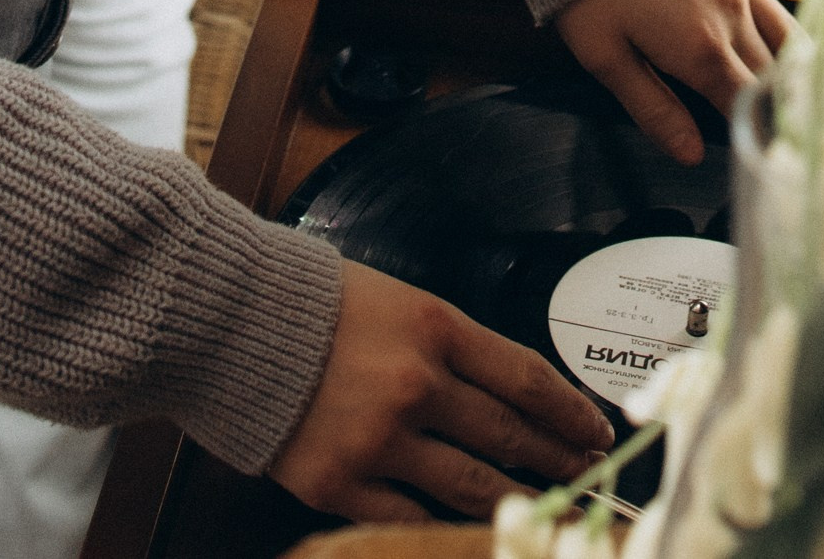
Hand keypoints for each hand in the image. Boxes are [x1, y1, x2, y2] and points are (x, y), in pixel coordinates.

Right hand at [271, 257, 612, 519]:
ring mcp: (379, 441)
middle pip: (508, 436)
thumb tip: (503, 391)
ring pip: (469, 485)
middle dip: (556, 459)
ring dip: (513, 498)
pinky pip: (408, 515)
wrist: (229, 320)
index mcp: (435, 328)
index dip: (569, 411)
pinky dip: (438, 521)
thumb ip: (448, 346)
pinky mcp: (340, 484)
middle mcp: (417, 386)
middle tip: (585, 474)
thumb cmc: (310, 300)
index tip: (594, 429)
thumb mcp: (397, 300)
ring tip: (541, 506)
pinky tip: (461, 524)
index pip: (525, 378)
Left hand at [555, 0, 789, 162]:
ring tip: (814, 84)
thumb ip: (653, 109)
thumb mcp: (605, 57)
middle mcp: (732, 14)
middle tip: (793, 127)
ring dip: (797, 59)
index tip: (770, 155)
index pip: (746, 106)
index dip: (759, 133)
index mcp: (701, 51)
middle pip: (769, 73)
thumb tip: (692, 155)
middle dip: (780, 104)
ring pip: (783, 27)